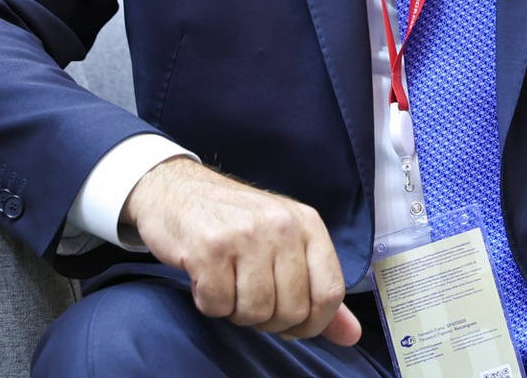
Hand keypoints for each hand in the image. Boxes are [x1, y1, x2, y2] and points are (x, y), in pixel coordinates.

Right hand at [123, 156, 360, 344]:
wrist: (175, 189)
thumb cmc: (234, 222)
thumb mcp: (284, 245)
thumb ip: (318, 290)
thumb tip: (351, 336)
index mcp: (307, 224)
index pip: (330, 292)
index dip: (313, 323)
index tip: (292, 325)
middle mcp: (281, 225)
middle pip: (292, 310)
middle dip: (268, 320)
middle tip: (249, 297)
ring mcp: (245, 235)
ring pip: (255, 312)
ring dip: (236, 311)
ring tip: (227, 283)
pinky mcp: (209, 247)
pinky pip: (217, 305)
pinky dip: (208, 302)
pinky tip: (205, 277)